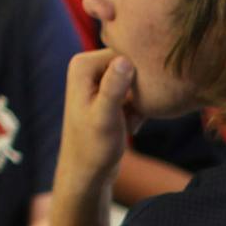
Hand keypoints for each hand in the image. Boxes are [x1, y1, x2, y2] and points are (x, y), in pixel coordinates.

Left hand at [55, 49, 139, 200]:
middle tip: (131, 115)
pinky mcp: (110, 95)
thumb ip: (113, 88)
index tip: (132, 101)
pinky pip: (137, 94)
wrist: (87, 173)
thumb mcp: (105, 118)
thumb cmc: (93, 148)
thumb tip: (125, 60)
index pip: (125, 52)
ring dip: (141, 103)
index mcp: (83, 65)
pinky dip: (139, 111)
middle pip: (133, 64)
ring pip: (138, 81)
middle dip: (140, 90)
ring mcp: (100, 81)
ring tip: (127, 122)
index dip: (138, 75)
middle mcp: (89, 67)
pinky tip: (129, 127)